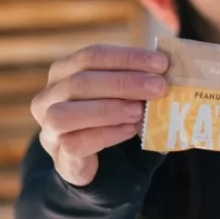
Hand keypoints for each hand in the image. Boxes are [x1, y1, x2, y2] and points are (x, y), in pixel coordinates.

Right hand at [30, 44, 167, 185]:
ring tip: (140, 111)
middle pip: (80, 82)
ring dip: (108, 110)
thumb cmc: (112, 115)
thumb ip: (139, 80)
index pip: (91, 55)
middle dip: (124, 83)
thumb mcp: (123, 93)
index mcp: (64, 71)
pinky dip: (106, 135)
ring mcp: (49, 127)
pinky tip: (129, 130)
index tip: (161, 63)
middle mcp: (49, 96)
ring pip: (66, 114)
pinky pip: (75, 143)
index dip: (127, 57)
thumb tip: (170, 69)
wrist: (99, 162)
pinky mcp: (59, 155)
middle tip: (159, 87)